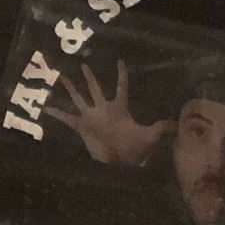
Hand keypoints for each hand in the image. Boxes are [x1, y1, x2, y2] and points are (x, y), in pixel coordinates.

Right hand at [43, 60, 171, 166]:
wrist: (119, 163)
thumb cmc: (134, 147)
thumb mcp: (149, 136)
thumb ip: (161, 128)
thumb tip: (177, 124)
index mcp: (119, 107)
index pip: (121, 86)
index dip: (121, 75)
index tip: (120, 61)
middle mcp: (103, 109)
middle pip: (95, 88)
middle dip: (90, 77)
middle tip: (82, 63)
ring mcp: (91, 117)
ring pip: (79, 98)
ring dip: (71, 88)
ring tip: (61, 75)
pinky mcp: (82, 127)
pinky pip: (67, 119)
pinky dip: (57, 114)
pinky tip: (46, 108)